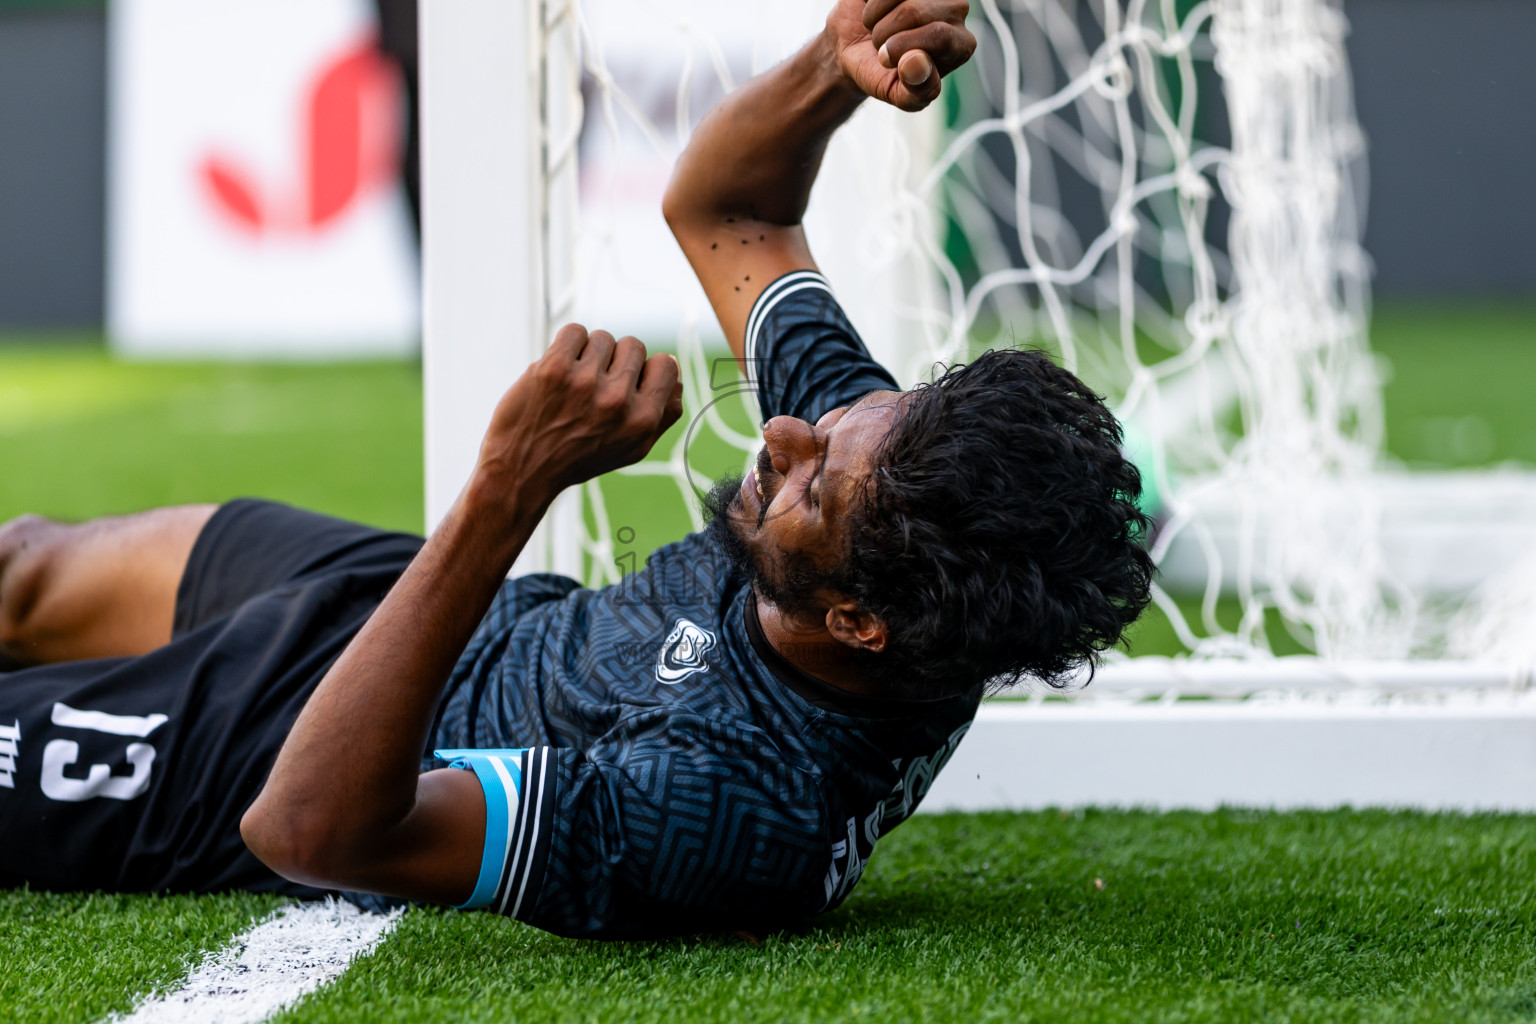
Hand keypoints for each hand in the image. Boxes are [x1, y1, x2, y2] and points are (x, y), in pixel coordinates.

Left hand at [476, 325, 683, 504]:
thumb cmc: (579, 458)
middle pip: (633, 345)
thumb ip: (663, 411)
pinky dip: (566, 345)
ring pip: (603, 337)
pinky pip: (575, 331)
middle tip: (594, 387)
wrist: (523, 470)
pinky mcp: (554, 368)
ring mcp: (585, 382)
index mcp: (643, 421)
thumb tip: (673, 366)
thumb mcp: (633, 448)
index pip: (666, 364)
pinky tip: (558, 369)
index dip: (646, 369)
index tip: (626, 382)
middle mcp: (618, 401)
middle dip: (615, 360)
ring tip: (573, 382)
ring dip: (588, 354)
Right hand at [824, 0, 974, 111]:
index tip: (888, 61)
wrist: (855, 52)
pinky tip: (876, 11)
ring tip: (878, 29)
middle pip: (914, 12)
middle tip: (882, 46)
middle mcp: (956, 10)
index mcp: (961, 45)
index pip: (939, 36)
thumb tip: (918, 63)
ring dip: (875, 18)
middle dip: (885, 33)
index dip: (902, 47)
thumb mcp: (898, 95)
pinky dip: (871, 4)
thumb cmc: (882, 73)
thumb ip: (917, 91)